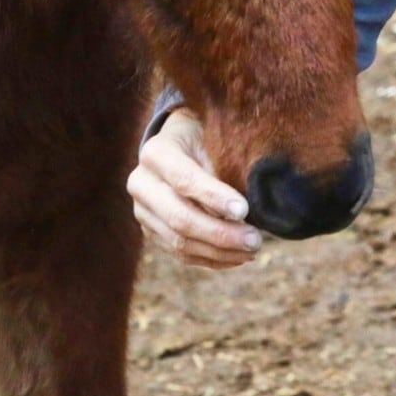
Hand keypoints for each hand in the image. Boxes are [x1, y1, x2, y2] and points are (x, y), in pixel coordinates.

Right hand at [128, 110, 261, 268]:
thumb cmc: (206, 137)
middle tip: (254, 240)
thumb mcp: (214, 137)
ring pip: (179, 242)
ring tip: (251, 250)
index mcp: (156, 152)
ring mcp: (143, 211)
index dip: (214, 197)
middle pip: (179, 217)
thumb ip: (224, 162)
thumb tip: (245, 207)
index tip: (244, 210)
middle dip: (220, 233)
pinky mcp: (151, 231)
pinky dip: (211, 259)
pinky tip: (237, 257)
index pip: (184, 180)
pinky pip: (180, 253)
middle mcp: (141, 183)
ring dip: (219, 252)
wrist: (182, 145)